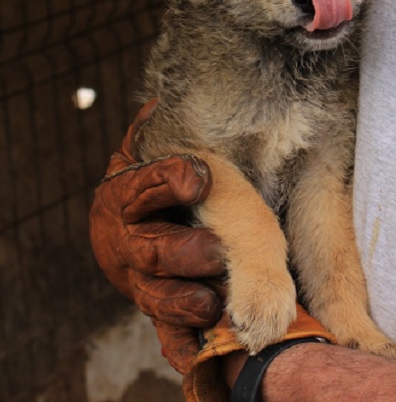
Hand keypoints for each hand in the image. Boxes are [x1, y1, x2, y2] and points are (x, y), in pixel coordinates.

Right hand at [89, 100, 225, 373]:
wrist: (121, 228)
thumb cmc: (149, 185)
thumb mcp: (147, 153)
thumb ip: (157, 133)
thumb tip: (161, 99)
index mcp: (129, 196)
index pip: (147, 185)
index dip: (171, 180)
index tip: (201, 175)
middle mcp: (131, 242)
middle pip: (154, 251)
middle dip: (186, 252)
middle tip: (215, 251)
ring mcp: (141, 281)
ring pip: (159, 298)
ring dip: (187, 302)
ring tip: (213, 302)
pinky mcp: (155, 309)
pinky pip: (167, 334)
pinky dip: (183, 345)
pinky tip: (200, 354)